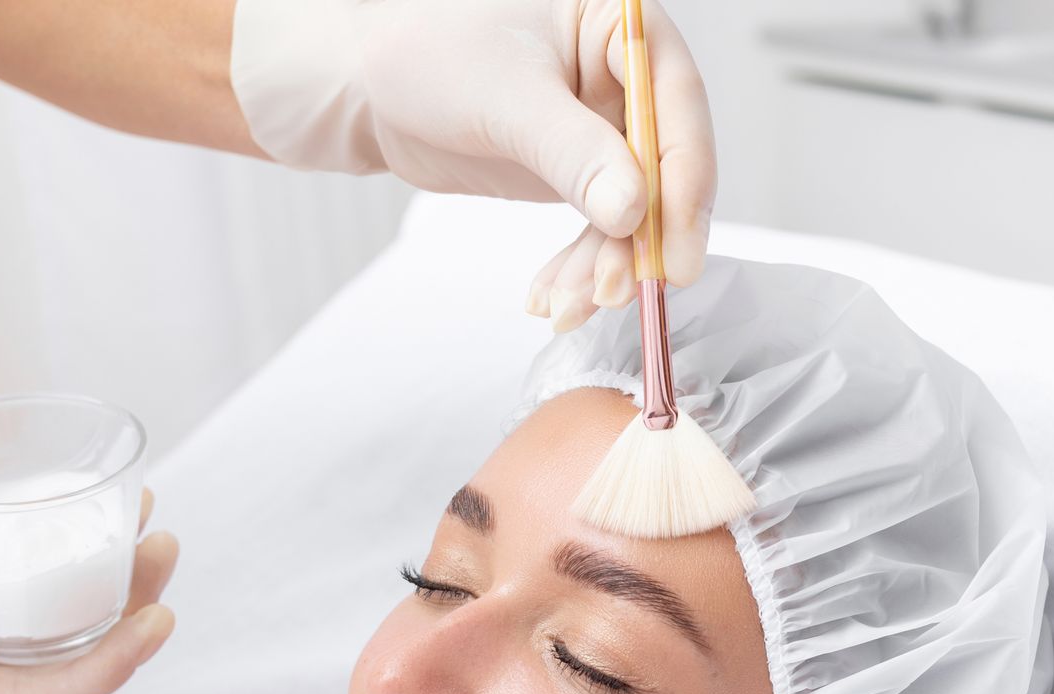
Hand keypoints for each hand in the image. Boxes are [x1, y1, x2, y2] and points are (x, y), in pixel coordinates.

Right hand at [0, 490, 178, 693]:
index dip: (110, 667)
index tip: (161, 618)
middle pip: (57, 663)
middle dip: (122, 616)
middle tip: (166, 545)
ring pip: (37, 633)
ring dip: (94, 590)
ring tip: (142, 528)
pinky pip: (3, 606)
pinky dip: (43, 572)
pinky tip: (63, 529)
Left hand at [230, 0, 715, 326]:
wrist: (368, 84)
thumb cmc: (425, 52)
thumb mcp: (505, 97)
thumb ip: (573, 152)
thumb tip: (633, 210)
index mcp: (621, 28)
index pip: (676, 107)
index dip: (684, 183)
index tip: (674, 250)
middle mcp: (624, 79)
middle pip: (664, 168)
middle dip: (640, 240)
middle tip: (619, 291)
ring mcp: (603, 130)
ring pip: (633, 211)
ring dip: (605, 267)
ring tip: (568, 305)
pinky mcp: (578, 173)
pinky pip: (598, 230)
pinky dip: (578, 270)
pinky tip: (553, 297)